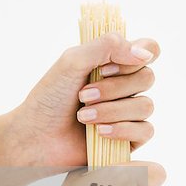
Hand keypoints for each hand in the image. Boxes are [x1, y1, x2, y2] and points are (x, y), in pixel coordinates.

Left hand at [6, 33, 159, 166]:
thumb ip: (107, 46)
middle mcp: (125, 87)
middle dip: (114, 88)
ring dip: (113, 110)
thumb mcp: (73, 61)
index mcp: (114, 63)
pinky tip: (100, 133)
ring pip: (146, 105)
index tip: (108, 66)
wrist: (37, 136)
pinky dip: (122, 130)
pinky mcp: (130, 139)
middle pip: (147, 78)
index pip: (149, 49)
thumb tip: (145, 53)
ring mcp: (129, 113)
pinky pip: (145, 130)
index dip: (139, 53)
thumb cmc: (50, 98)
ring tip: (83, 117)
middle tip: (83, 95)